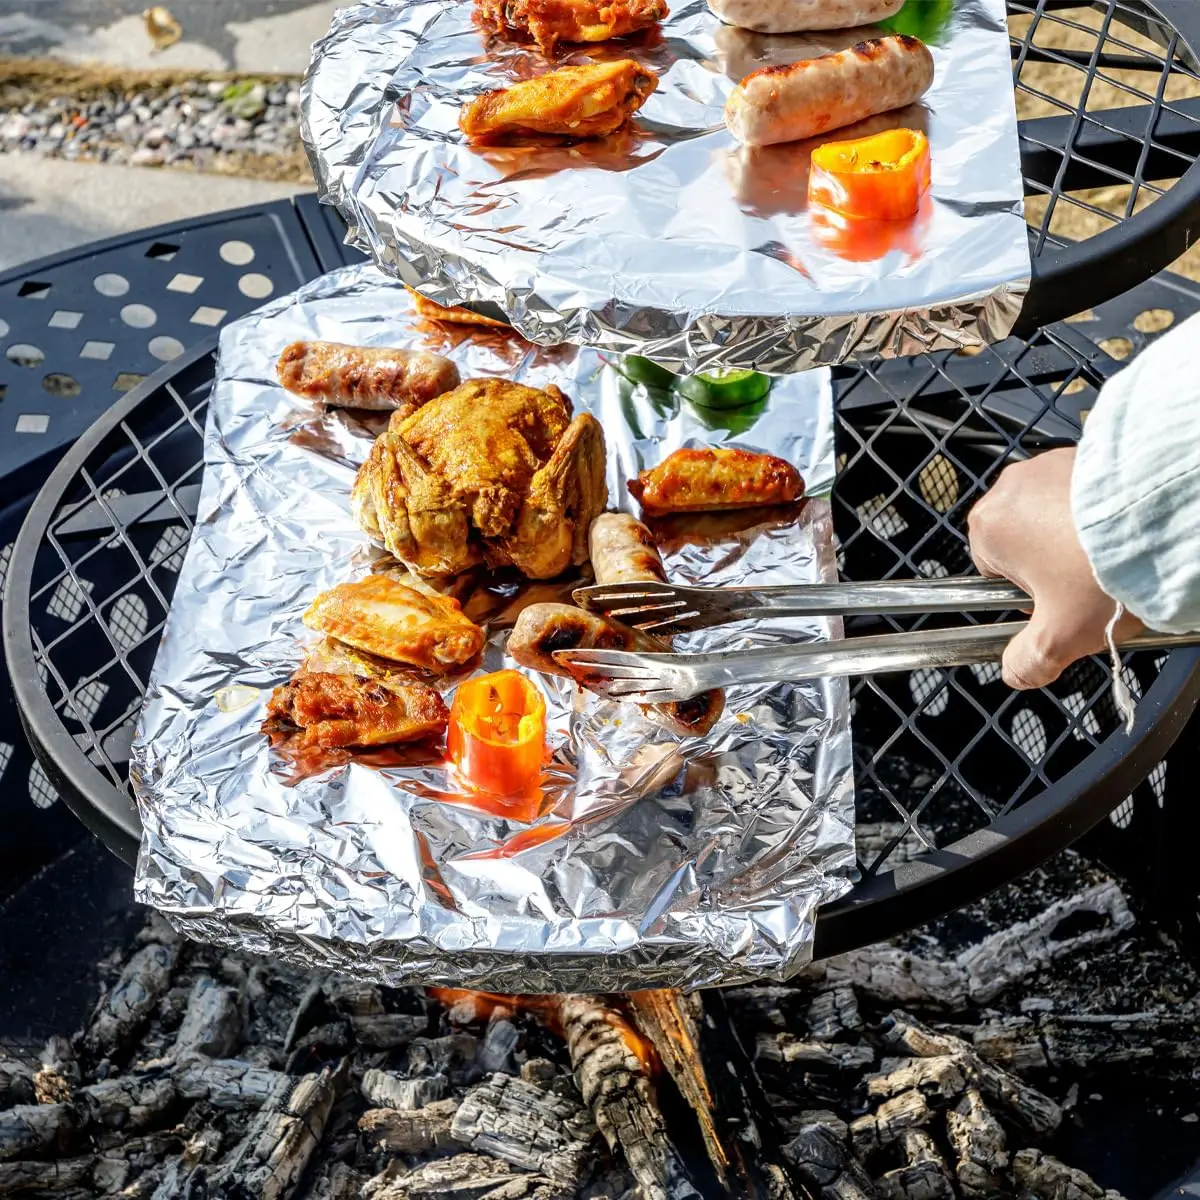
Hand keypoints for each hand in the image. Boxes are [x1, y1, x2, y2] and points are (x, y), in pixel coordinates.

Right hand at [967, 447, 1142, 689]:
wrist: (1168, 518)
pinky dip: (1100, 511)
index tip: (1058, 601)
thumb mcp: (1062, 636)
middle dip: (1052, 562)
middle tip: (1089, 583)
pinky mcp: (1087, 452)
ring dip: (1077, 535)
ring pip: (1054, 513)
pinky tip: (1126, 531)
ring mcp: (1050, 464)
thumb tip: (1016, 671)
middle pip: (1024, 539)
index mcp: (989, 528)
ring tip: (1113, 558)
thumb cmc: (1106, 572)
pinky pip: (1083, 490)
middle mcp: (1011, 488)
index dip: (1027, 593)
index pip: (992, 571)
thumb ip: (1028, 661)